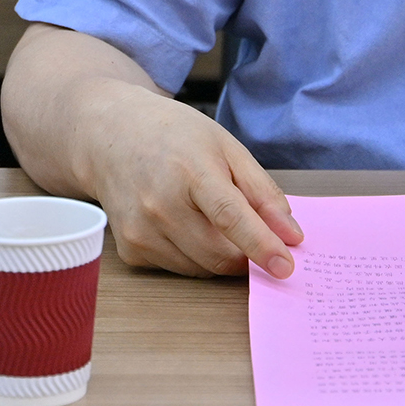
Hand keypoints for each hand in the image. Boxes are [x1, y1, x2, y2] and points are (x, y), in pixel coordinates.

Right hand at [79, 85, 303, 277]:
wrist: (112, 137)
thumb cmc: (175, 137)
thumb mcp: (227, 148)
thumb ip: (263, 192)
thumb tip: (291, 234)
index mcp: (190, 171)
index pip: (230, 217)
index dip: (261, 245)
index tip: (286, 267)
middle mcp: (159, 205)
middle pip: (219, 253)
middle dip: (247, 255)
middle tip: (258, 240)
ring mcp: (140, 231)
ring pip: (202, 268)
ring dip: (221, 256)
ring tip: (211, 217)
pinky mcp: (130, 251)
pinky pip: (179, 268)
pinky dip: (195, 256)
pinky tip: (184, 223)